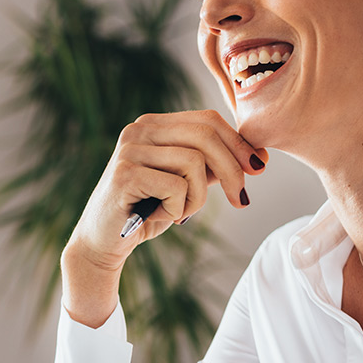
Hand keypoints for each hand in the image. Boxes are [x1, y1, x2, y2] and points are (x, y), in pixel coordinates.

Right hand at [61, 110, 266, 326]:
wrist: (103, 242)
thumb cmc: (145, 211)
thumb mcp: (184, 184)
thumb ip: (210, 166)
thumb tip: (256, 157)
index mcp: (153, 125)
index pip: (207, 120)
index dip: (238, 143)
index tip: (258, 168)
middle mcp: (138, 129)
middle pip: (206, 135)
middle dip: (233, 169)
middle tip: (241, 199)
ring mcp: (129, 150)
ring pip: (194, 162)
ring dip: (198, 197)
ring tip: (181, 212)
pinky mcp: (125, 174)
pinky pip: (177, 187)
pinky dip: (179, 208)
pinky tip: (162, 216)